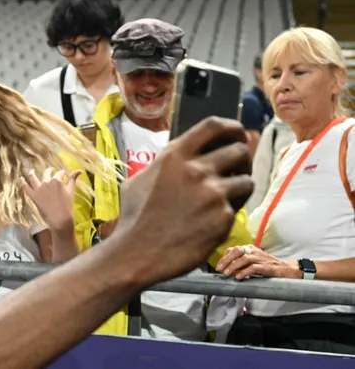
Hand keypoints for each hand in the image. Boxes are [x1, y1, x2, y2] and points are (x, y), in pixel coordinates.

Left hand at [20, 168, 79, 232]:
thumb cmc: (67, 205)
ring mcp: (38, 188)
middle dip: (49, 171)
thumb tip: (80, 170)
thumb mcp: (71, 191)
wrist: (59, 218)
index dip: (61, 173)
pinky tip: (21, 178)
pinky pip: (25, 187)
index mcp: (56, 180)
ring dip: (32, 172)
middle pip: (46, 173)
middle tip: (50, 170)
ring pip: (33, 177)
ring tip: (31, 171)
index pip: (59, 173)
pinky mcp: (33, 196)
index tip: (62, 173)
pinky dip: (22, 182)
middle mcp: (46, 181)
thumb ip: (73, 179)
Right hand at [115, 117, 253, 282]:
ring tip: (226, 198)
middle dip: (241, 160)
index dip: (233, 127)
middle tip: (236, 170)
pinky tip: (211, 222)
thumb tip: (181, 159)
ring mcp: (212, 194)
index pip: (214, 126)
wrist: (136, 253)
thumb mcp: (139, 180)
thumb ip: (164, 165)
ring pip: (247, 180)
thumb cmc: (133, 219)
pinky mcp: (223, 217)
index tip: (239, 133)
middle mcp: (196, 170)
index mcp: (174, 157)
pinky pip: (237, 209)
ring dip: (240, 188)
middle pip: (239, 150)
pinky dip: (228, 214)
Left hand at [216, 245, 301, 279]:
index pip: (233, 249)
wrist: (287, 270)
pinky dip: (245, 272)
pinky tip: (239, 277)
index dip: (224, 257)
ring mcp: (261, 258)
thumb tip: (226, 268)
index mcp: (250, 248)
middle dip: (226, 260)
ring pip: (244, 258)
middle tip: (219, 269)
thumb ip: (241, 262)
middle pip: (237, 251)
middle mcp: (254, 251)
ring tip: (227, 274)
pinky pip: (254, 267)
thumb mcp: (253, 261)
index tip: (218, 266)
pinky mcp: (267, 266)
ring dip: (233, 266)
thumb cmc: (268, 266)